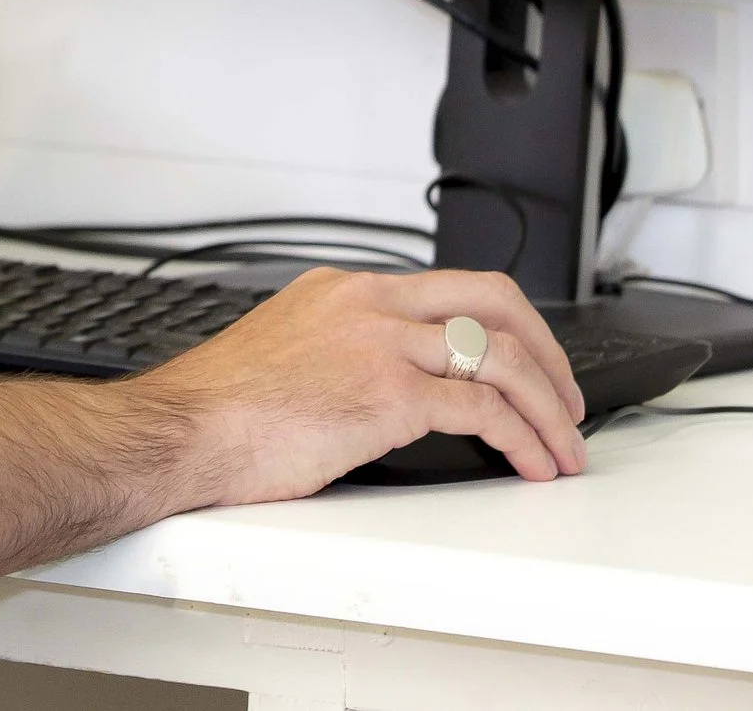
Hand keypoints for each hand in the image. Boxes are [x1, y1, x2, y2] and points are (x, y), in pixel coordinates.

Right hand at [137, 266, 588, 503]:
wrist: (184, 429)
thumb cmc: (220, 408)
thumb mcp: (285, 350)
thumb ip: (338, 350)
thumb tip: (377, 387)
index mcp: (342, 290)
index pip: (449, 287)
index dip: (505, 327)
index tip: (526, 365)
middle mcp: (368, 304)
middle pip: (493, 299)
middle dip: (548, 351)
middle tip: (568, 398)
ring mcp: (381, 344)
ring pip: (502, 355)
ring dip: (550, 406)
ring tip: (565, 446)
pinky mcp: (388, 394)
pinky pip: (484, 409)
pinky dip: (524, 437)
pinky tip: (531, 464)